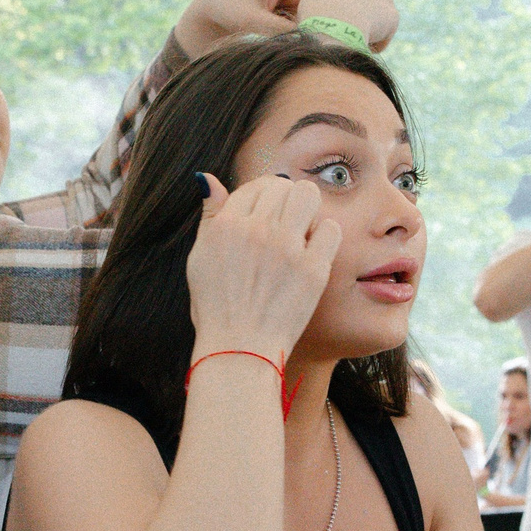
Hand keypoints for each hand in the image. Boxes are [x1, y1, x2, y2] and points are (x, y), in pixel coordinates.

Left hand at [173, 0, 373, 55]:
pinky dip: (324, 36)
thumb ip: (277, 30)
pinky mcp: (289, 24)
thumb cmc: (224, 9)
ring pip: (326, 14)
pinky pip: (313, 29)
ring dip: (342, 19)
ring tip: (365, 24)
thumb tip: (308, 39)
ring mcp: (294, 9)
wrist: (205, 17)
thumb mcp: (249, 19)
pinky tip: (337, 43)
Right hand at [185, 174, 339, 361]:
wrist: (240, 350)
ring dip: (307, 210)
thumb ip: (210, 216)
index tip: (268, 213)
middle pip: (284, 186)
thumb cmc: (218, 307)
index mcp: (226, 226)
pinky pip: (330, 228)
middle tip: (286, 223)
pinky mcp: (313, 268)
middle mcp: (256, 231)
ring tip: (301, 232)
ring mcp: (286, 249)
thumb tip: (208, 180)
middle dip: (286, 200)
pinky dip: (324, 236)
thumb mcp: (200, 258)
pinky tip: (313, 252)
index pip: (256, 185)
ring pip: (309, 196)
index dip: (265, 196)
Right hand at [294, 0, 398, 51]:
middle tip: (347, 27)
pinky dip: (376, 44)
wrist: (334, 26)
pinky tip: (364, 47)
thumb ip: (322, 7)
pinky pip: (384, 36)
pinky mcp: (393, 16)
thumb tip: (331, 20)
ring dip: (368, 29)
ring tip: (352, 39)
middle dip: (363, 11)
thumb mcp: (311, 7)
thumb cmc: (315, 17)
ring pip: (378, 18)